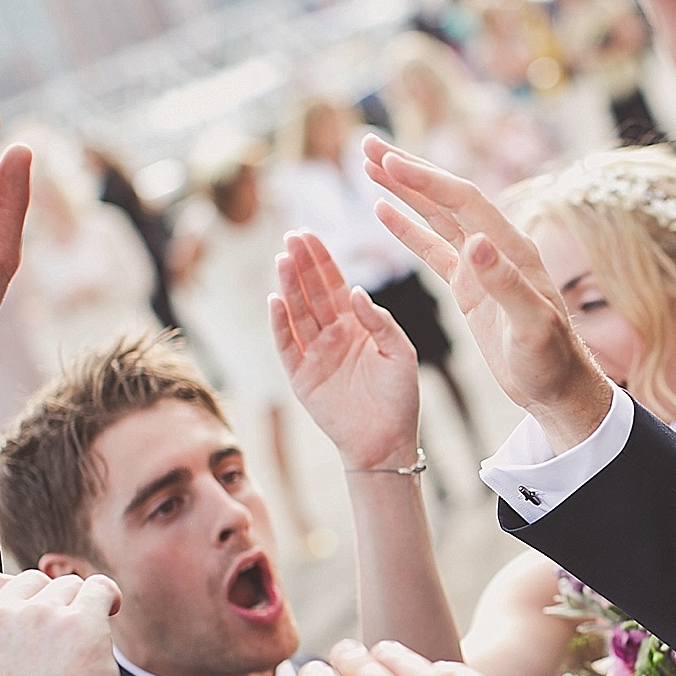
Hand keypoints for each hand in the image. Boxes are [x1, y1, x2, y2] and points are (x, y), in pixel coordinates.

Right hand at [0, 570, 124, 675]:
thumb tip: (29, 600)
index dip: (23, 598)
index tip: (39, 619)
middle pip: (35, 581)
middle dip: (53, 604)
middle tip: (63, 644)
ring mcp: (37, 617)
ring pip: (70, 585)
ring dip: (81, 609)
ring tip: (79, 651)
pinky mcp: (80, 623)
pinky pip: (101, 587)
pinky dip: (110, 599)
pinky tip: (111, 616)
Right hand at [270, 231, 420, 469]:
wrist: (388, 441)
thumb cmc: (400, 397)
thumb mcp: (400, 353)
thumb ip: (381, 321)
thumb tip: (355, 291)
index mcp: (357, 325)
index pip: (334, 284)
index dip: (322, 260)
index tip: (308, 234)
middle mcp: (332, 335)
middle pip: (312, 293)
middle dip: (302, 265)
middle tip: (290, 237)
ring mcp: (314, 355)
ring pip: (298, 314)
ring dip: (289, 287)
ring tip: (282, 260)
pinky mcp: (302, 377)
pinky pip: (287, 346)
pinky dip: (280, 325)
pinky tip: (275, 301)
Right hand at [359, 134, 613, 453]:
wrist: (559, 389)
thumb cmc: (552, 361)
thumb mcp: (531, 326)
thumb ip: (505, 284)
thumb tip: (476, 240)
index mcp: (512, 250)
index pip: (465, 202)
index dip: (427, 180)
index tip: (388, 162)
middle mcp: (498, 248)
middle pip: (448, 196)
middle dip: (408, 170)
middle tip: (366, 143)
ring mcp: (482, 267)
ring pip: (437, 217)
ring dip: (404, 190)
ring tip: (368, 166)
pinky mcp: (470, 288)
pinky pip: (433, 248)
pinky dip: (408, 228)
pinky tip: (383, 210)